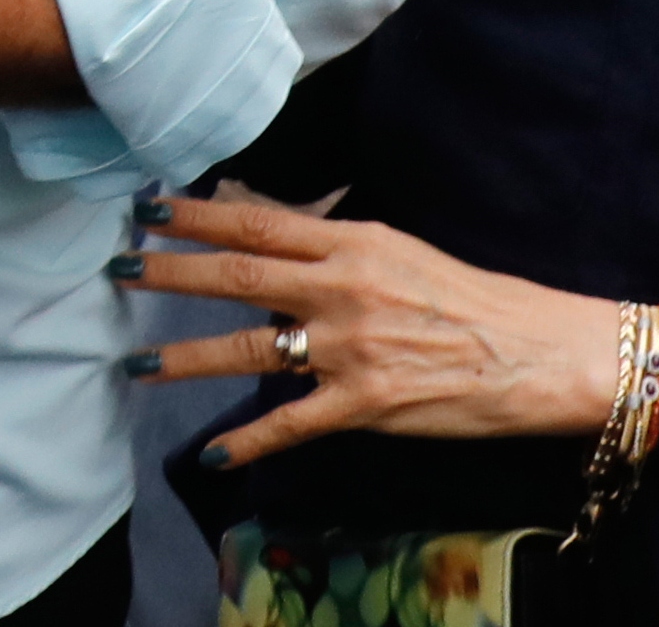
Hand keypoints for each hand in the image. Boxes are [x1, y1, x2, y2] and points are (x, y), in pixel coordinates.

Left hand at [126, 190, 624, 468]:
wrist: (539, 352)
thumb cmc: (472, 299)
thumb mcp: (398, 250)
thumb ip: (335, 245)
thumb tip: (275, 233)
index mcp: (353, 242)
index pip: (259, 220)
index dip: (199, 214)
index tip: (151, 207)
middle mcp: (344, 289)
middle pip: (241, 274)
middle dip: (173, 271)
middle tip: (119, 267)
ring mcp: (351, 348)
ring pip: (251, 350)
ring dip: (188, 356)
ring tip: (138, 363)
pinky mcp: (366, 404)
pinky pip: (292, 424)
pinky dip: (248, 441)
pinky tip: (213, 452)